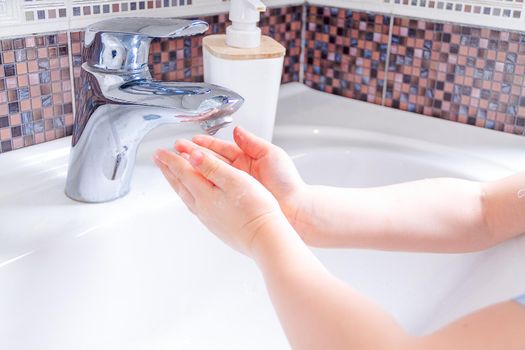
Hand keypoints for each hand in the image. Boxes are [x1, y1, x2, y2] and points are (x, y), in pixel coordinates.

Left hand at [153, 147, 285, 255]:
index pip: (183, 171)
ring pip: (186, 196)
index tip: (160, 152)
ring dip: (177, 183)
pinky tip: (193, 197)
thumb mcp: (234, 180)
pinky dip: (189, 195)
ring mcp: (209, 218)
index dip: (171, 159)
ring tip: (172, 175)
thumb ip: (212, 167)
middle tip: (158, 160)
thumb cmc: (255, 209)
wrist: (265, 238)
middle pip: (180, 184)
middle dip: (168, 170)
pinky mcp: (217, 226)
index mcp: (205, 194)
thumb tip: (193, 155)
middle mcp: (202, 207)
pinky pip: (195, 206)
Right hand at [174, 127, 308, 228]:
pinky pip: (213, 192)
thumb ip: (253, 142)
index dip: (205, 144)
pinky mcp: (235, 201)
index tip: (190, 140)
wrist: (295, 209)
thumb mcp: (272, 155)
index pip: (221, 148)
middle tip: (176, 148)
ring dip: (193, 169)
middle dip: (193, 154)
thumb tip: (237, 130)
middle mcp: (239, 172)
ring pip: (209, 176)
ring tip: (176, 163)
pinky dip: (201, 187)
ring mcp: (236, 187)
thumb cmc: (288, 183)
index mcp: (247, 158)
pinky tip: (189, 184)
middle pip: (211, 161)